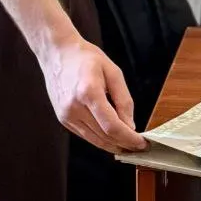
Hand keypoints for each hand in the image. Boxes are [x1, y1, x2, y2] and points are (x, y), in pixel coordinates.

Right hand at [40, 35, 146, 153]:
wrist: (58, 53)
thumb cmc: (86, 58)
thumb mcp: (113, 72)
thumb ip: (123, 100)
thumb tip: (130, 125)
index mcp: (88, 92)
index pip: (112, 126)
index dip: (129, 138)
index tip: (142, 143)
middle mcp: (74, 107)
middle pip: (104, 137)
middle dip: (124, 144)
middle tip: (139, 147)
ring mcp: (66, 115)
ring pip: (94, 140)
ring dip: (113, 145)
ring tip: (128, 145)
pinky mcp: (63, 118)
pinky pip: (85, 135)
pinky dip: (100, 139)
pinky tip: (112, 137)